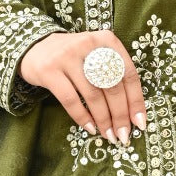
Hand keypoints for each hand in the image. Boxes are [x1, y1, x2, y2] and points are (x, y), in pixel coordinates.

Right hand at [18, 29, 146, 144]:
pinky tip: (90, 128)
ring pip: (93, 95)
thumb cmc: (74, 57)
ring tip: (109, 135)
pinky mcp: (50, 70)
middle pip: (112, 86)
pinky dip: (82, 117)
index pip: (128, 74)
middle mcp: (89, 45)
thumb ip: (113, 75)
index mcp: (107, 40)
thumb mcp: (96, 56)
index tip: (140, 123)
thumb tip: (131, 113)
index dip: (136, 101)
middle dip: (120, 115)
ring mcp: (68, 56)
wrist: (35, 47)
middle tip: (124, 135)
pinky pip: (70, 99)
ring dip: (103, 120)